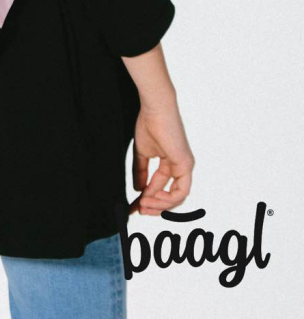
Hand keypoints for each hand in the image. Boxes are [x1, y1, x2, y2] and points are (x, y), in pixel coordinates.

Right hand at [127, 98, 194, 215]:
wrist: (155, 109)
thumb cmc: (148, 124)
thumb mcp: (142, 153)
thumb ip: (141, 172)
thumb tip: (138, 190)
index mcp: (170, 163)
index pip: (158, 187)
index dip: (145, 198)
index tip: (132, 207)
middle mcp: (180, 167)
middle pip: (168, 196)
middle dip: (152, 206)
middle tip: (137, 210)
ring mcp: (185, 167)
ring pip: (176, 197)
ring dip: (159, 205)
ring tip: (143, 205)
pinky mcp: (186, 165)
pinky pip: (180, 191)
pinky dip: (168, 198)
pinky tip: (154, 197)